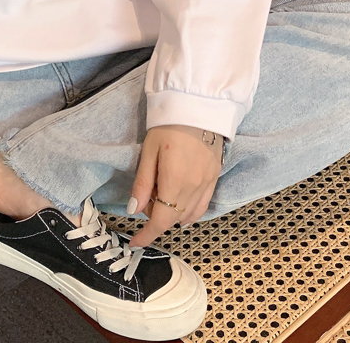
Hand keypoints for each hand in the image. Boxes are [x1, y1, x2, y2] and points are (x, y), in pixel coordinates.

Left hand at [127, 124, 223, 247]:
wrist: (198, 107)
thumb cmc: (169, 126)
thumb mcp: (148, 152)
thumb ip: (142, 184)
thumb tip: (134, 210)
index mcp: (175, 183)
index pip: (161, 222)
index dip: (147, 235)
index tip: (135, 242)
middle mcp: (195, 188)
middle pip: (174, 219)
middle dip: (157, 217)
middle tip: (146, 196)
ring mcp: (208, 184)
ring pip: (190, 215)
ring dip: (174, 214)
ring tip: (162, 193)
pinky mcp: (215, 177)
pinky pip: (203, 204)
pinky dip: (189, 208)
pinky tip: (179, 194)